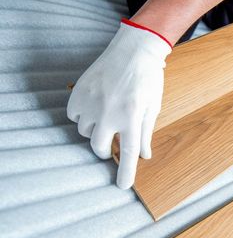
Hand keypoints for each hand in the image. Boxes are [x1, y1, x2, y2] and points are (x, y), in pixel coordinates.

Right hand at [67, 19, 171, 188]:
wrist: (133, 50)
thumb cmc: (148, 80)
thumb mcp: (152, 108)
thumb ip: (146, 133)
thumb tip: (144, 156)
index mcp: (132, 117)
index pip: (129, 153)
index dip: (125, 173)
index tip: (122, 187)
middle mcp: (110, 112)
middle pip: (100, 148)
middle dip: (107, 151)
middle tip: (114, 144)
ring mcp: (92, 102)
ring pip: (85, 132)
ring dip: (95, 131)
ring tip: (106, 117)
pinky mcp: (79, 92)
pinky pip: (73, 116)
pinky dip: (82, 116)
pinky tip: (94, 108)